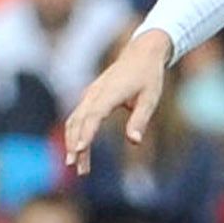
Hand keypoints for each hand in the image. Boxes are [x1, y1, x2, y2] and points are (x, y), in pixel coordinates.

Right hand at [64, 27, 172, 172]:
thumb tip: (134, 142)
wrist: (141, 53)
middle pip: (79, 121)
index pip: (94, 115)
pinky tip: (79, 150)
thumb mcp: (150, 98)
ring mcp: (90, 94)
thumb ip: (140, 119)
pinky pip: (77, 117)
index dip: (86, 133)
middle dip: (75, 145)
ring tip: (77, 166)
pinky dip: (75, 134)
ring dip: (73, 142)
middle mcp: (95, 93)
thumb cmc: (148, 76)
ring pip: (74, 121)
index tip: (80, 150)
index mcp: (110, 92)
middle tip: (77, 168)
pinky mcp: (90, 97)